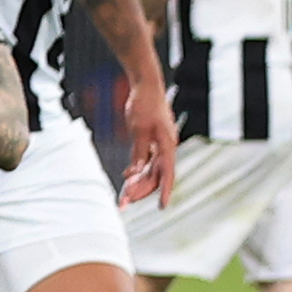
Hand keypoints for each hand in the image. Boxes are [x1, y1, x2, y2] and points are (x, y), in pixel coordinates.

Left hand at [119, 72, 179, 207]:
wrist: (145, 85)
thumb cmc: (143, 104)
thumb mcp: (138, 128)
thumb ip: (139, 150)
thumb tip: (138, 171)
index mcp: (167, 144)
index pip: (167, 173)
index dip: (165, 191)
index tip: (163, 206)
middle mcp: (167, 147)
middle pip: (156, 175)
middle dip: (141, 190)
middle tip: (124, 202)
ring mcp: (160, 144)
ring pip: (151, 169)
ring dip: (138, 181)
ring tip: (123, 194)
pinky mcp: (153, 140)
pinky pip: (147, 160)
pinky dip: (138, 169)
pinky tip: (128, 175)